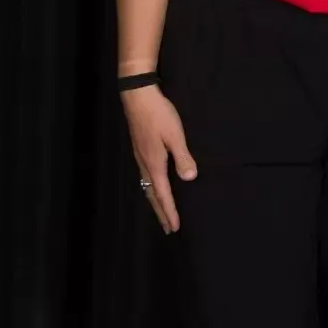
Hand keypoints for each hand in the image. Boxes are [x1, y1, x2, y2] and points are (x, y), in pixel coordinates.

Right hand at [122, 84, 196, 231]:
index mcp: (154, 164)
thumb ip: (183, 157)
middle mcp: (145, 165)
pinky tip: (154, 186)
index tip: (175, 227)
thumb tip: (189, 179)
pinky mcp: (140, 150)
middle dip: (161, 212)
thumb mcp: (175, 135)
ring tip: (162, 212)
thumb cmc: (159, 115)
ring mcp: (140, 158)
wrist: (138, 98)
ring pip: (147, 187)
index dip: (170, 211)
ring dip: (155, 202)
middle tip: (168, 228)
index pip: (163, 194)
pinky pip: (146, 178)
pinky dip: (151, 189)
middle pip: (152, 195)